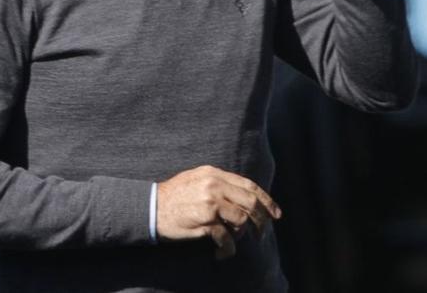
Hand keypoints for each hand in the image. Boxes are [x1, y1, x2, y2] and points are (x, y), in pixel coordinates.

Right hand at [156, 165, 281, 259]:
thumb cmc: (174, 196)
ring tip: (235, 241)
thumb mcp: (197, 180)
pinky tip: (222, 253)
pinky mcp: (203, 220)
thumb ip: (219, 184)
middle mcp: (214, 185)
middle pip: (250, 203)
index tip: (276, 214)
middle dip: (261, 220)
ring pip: (241, 220)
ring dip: (242, 235)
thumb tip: (244, 198)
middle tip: (262, 233)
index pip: (250, 185)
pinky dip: (228, 248)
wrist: (150, 207)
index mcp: (214, 174)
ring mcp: (210, 203)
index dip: (266, 201)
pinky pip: (226, 237)